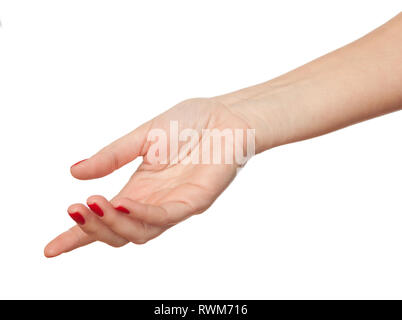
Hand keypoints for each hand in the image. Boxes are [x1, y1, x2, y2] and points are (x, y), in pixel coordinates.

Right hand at [45, 98, 250, 256]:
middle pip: (118, 233)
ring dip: (112, 223)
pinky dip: (140, 213)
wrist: (223, 115)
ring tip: (92, 206)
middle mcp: (153, 203)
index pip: (104, 218)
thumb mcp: (141, 138)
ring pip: (138, 232)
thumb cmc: (188, 124)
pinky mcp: (194, 203)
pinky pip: (164, 217)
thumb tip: (74, 173)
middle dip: (92, 230)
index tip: (49, 249)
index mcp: (138, 190)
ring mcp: (173, 206)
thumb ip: (112, 157)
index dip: (77, 236)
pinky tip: (122, 203)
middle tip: (73, 210)